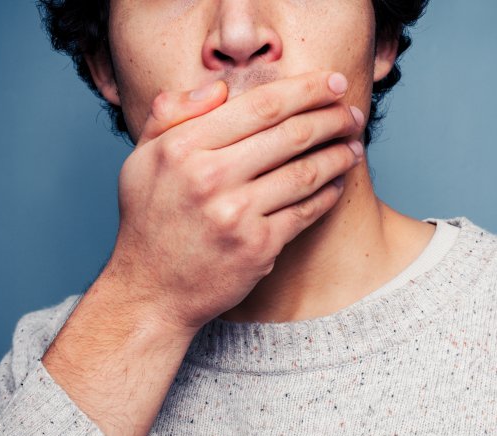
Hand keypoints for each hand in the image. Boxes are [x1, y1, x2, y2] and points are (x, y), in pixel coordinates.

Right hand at [104, 71, 364, 331]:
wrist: (151, 292)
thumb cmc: (148, 222)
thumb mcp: (141, 159)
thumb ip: (171, 114)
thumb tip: (219, 88)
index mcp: (183, 147)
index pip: (260, 106)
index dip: (306, 89)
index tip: (334, 83)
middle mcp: (209, 177)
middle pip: (290, 135)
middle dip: (332, 119)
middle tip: (354, 114)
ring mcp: (236, 215)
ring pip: (305, 173)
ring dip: (338, 155)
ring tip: (354, 145)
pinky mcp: (257, 247)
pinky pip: (305, 212)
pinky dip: (327, 194)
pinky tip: (337, 183)